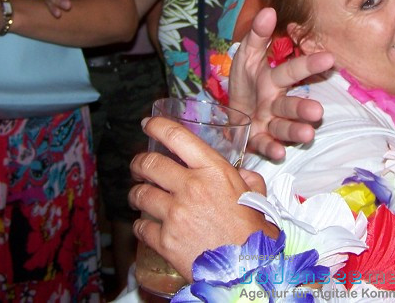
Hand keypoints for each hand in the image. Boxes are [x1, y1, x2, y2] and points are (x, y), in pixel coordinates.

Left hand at [129, 116, 273, 279]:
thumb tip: (244, 174)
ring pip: (140, 194)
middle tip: (139, 166)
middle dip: (139, 163)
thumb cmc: (254, 234)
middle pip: (149, 164)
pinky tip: (146, 226)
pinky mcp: (165, 240)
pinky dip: (141, 225)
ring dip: (137, 194)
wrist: (247, 272)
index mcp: (214, 171)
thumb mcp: (257, 197)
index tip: (147, 124)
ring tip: (139, 196)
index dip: (157, 126)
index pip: (177, 137)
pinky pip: (141, 227)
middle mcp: (191, 187)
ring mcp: (175, 214)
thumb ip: (249, 180)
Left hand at [228, 8, 330, 160]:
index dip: (309, 65)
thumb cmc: (245, 84)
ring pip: (283, 127)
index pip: (292, 72)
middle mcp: (275, 103)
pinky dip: (272, 149)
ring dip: (295, 130)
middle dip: (305, 108)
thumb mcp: (246, 56)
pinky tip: (279, 152)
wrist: (229, 113)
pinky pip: (265, 145)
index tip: (329, 58)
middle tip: (319, 112)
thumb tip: (269, 10)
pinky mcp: (257, 141)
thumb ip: (257, 35)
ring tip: (308, 133)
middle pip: (291, 105)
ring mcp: (268, 123)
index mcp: (273, 80)